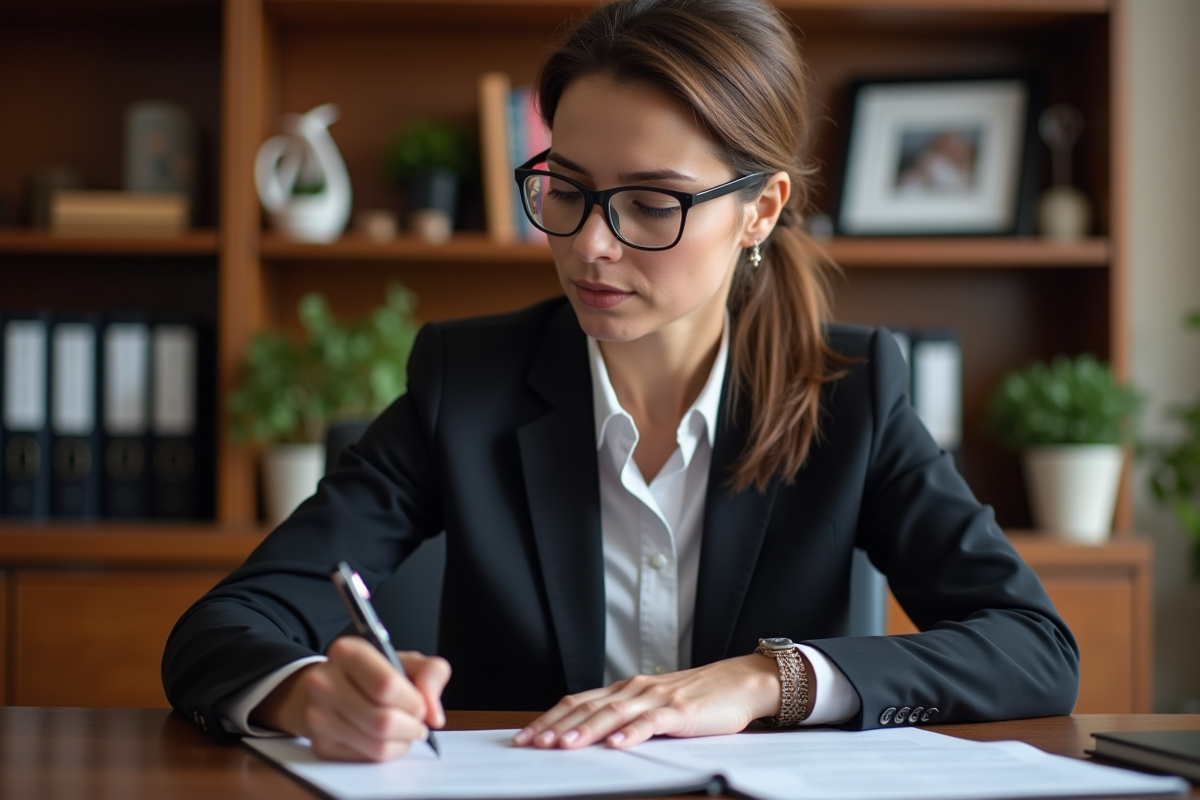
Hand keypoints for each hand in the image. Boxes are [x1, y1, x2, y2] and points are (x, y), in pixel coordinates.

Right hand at [251, 636, 450, 761]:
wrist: (329, 688)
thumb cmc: (371, 674)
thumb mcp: (404, 660)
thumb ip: (430, 672)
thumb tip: (434, 715)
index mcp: (346, 652)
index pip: (386, 685)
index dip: (413, 701)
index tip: (421, 704)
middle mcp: (323, 683)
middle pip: (383, 721)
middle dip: (412, 726)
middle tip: (417, 721)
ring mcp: (317, 717)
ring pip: (376, 745)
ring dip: (402, 742)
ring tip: (405, 730)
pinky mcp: (320, 745)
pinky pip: (366, 759)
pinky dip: (387, 753)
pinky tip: (386, 739)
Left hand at [512, 654, 781, 749]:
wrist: (739, 682)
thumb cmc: (698, 698)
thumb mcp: (654, 705)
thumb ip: (626, 718)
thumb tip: (592, 738)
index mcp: (626, 689)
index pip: (578, 701)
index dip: (550, 718)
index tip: (525, 736)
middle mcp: (635, 690)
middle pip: (588, 706)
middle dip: (556, 726)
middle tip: (531, 743)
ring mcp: (657, 699)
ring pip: (614, 713)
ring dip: (586, 730)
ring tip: (564, 745)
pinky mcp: (680, 711)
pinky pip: (652, 722)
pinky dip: (632, 734)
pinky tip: (616, 745)